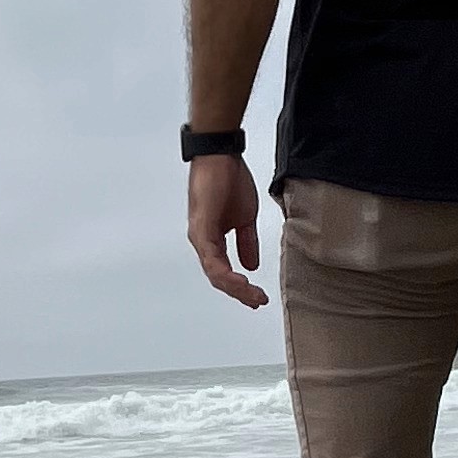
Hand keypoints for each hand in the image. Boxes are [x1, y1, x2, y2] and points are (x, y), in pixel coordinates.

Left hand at [187, 154, 266, 307]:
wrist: (221, 156)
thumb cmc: (228, 180)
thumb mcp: (244, 218)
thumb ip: (247, 243)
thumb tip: (251, 265)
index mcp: (212, 239)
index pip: (224, 272)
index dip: (240, 287)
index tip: (257, 297)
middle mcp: (202, 241)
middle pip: (218, 278)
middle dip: (240, 293)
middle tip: (257, 301)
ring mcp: (200, 236)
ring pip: (214, 273)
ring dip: (235, 287)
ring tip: (252, 295)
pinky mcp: (201, 228)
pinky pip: (211, 258)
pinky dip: (225, 273)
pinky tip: (239, 280)